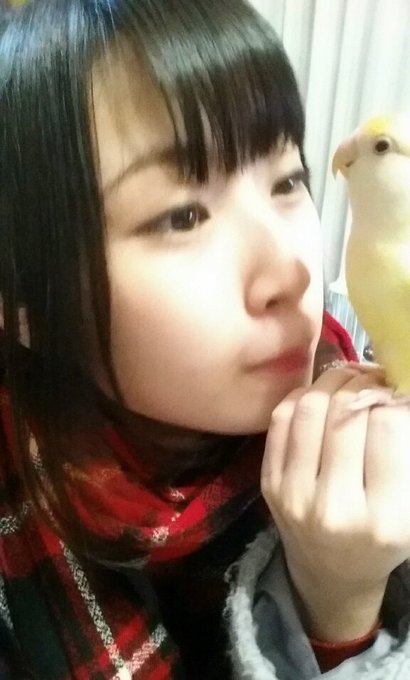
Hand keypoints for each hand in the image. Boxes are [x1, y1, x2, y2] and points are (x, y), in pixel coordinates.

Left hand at [261, 365, 409, 640]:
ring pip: (311, 408)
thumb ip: (404, 450)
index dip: (394, 398)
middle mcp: (335, 507)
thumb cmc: (382, 536)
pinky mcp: (269, 484)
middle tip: (373, 377)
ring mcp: (295, 494)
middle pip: (346, 412)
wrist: (332, 572)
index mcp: (386, 517)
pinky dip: (302, 395)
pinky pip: (281, 419)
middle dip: (364, 382)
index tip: (396, 393)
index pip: (388, 427)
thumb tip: (392, 390)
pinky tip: (320, 394)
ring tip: (349, 377)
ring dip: (332, 380)